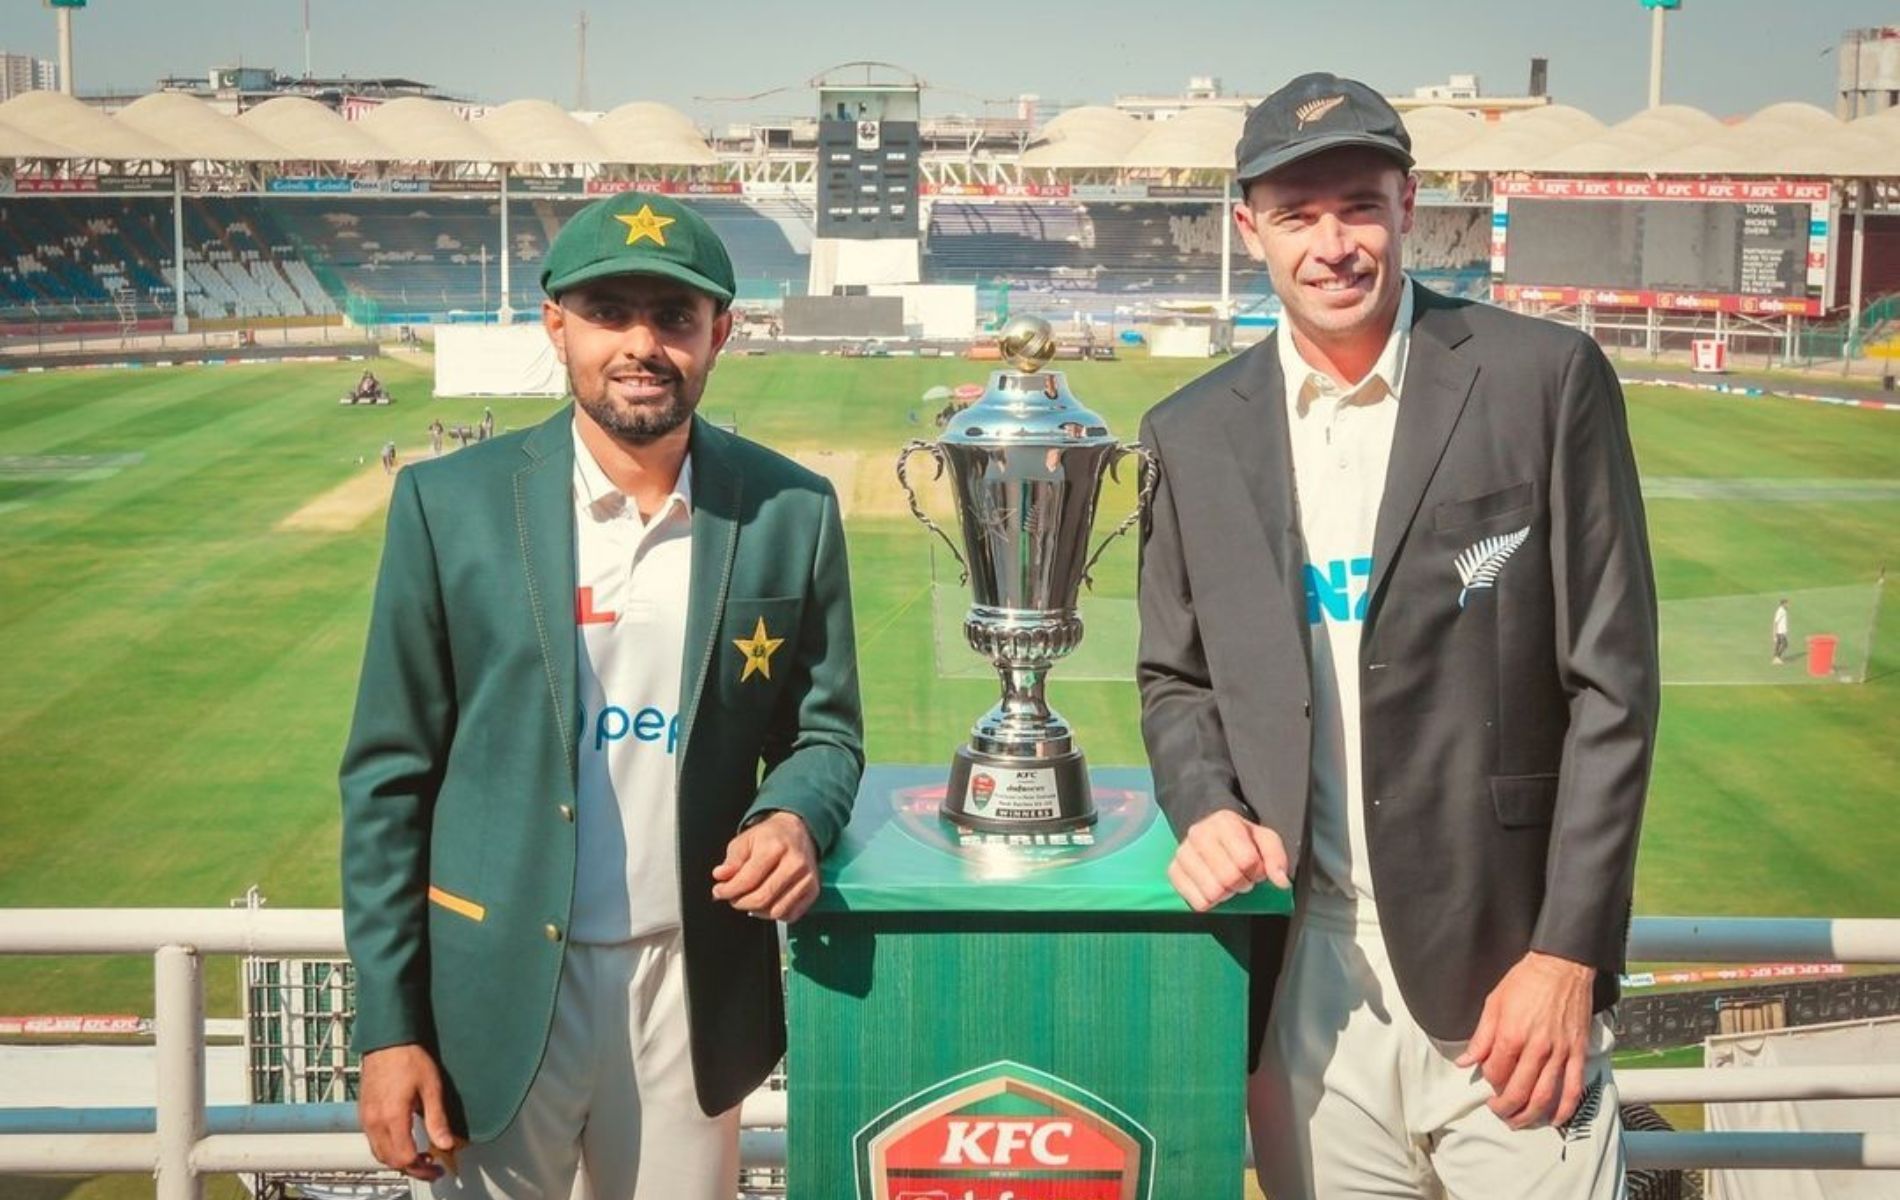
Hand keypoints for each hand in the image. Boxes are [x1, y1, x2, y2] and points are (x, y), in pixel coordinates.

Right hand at [358, 1043, 462, 1179]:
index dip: (421, 1168)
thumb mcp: (431, 1088)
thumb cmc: (408, 1058)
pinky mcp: (363, 1112)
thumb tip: (446, 1143)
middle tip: (431, 1166)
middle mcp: (375, 1121)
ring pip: (379, 1153)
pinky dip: (388, 1148)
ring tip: (420, 1156)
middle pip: (390, 1160)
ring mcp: (366, 1118)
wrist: (386, 1040)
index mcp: (393, 1117)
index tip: (436, 1167)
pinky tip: (403, 1141)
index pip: (404, 1158)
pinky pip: (372, 1141)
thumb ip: (437, 1119)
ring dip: (398, 1160)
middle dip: (411, 1168)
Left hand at [712, 811, 819, 922]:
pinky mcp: (813, 891)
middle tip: (732, 897)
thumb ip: (732, 860)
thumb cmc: (771, 837)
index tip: (719, 891)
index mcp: (775, 847)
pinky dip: (774, 914)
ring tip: (749, 898)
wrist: (799, 831)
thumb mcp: (745, 840)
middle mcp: (795, 864)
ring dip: (756, 910)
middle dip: (740, 902)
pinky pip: (790, 915)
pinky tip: (767, 902)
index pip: (747, 880)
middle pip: (761, 898)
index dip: (728, 890)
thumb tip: (721, 876)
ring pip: (775, 911)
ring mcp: (807, 879)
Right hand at [1166, 809, 1289, 912]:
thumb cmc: (1240, 839)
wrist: (1210, 832)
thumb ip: (1277, 857)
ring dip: (1226, 894)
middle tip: (1242, 878)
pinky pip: (1197, 902)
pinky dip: (1210, 901)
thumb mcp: (1264, 839)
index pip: (1246, 860)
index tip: (1255, 868)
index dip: (1257, 870)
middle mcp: (1198, 833)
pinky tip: (1212, 888)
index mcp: (1224, 822)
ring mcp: (1182, 853)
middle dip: (1242, 884)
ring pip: (1212, 893)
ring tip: (1227, 883)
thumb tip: (1281, 881)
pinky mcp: (1173, 871)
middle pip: (1229, 878)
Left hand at [1455, 951, 1596, 1128]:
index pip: (1495, 1073)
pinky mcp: (1577, 1053)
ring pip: (1544, 1095)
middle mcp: (1536, 1048)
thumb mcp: (1493, 1003)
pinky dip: (1565, 1108)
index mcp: (1511, 1035)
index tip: (1488, 1082)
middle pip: (1518, 1091)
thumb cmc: (1526, 981)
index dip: (1489, 1083)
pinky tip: (1556, 1119)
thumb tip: (1466, 1061)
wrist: (1561, 966)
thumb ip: (1480, 1037)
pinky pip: (1573, 1087)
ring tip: (1519, 1121)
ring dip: (1530, 1114)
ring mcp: (1559, 1053)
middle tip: (1499, 1112)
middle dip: (1505, 1108)